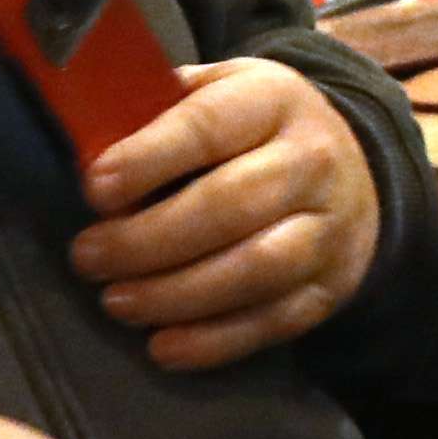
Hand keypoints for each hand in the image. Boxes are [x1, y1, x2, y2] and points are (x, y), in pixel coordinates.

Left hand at [72, 58, 378, 371]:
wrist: (352, 169)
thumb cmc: (251, 131)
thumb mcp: (214, 91)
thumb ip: (156, 112)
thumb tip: (86, 150)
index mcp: (274, 100)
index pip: (209, 127)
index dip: (149, 160)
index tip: (95, 191)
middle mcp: (313, 161)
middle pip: (231, 205)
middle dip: (148, 239)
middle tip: (88, 258)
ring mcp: (328, 228)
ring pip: (255, 269)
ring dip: (176, 294)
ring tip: (117, 301)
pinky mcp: (330, 286)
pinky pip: (274, 320)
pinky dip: (214, 341)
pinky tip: (163, 347)